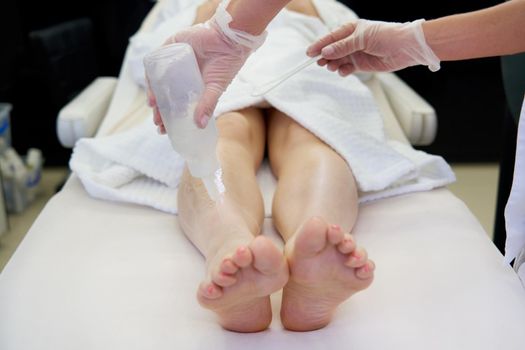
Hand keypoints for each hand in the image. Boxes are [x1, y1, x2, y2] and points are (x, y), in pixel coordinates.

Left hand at [148, 1, 265, 129]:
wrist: (230, 40)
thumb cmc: (226, 64)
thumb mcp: (216, 88)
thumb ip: (208, 105)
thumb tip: (200, 125)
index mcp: (191, 86)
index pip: (175, 104)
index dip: (168, 117)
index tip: (164, 130)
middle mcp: (180, 75)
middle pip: (163, 94)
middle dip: (159, 109)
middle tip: (157, 122)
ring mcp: (174, 61)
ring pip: (157, 79)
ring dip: (153, 94)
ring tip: (153, 106)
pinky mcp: (171, 47)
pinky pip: (156, 61)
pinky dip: (151, 74)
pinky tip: (153, 87)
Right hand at [307, 19, 439, 76]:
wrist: (406, 48)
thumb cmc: (387, 36)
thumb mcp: (362, 39)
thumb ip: (343, 46)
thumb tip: (325, 52)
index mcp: (350, 29)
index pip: (330, 38)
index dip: (319, 45)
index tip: (309, 53)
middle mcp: (351, 42)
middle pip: (331, 50)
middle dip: (325, 57)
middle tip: (321, 62)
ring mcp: (355, 54)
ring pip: (337, 61)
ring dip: (333, 64)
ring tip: (333, 67)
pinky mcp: (360, 65)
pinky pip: (346, 69)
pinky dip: (343, 71)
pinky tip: (345, 71)